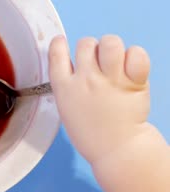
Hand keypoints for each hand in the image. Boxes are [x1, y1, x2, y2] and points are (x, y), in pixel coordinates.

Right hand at [49, 35, 150, 163]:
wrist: (116, 149)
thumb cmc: (90, 131)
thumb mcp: (66, 107)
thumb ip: (68, 84)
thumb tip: (73, 62)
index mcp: (64, 87)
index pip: (56, 54)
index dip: (59, 44)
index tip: (62, 43)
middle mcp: (85, 80)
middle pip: (85, 43)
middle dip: (92, 49)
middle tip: (98, 63)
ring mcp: (110, 80)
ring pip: (110, 42)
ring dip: (112, 48)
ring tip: (115, 62)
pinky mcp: (133, 83)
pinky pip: (136, 53)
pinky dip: (135, 56)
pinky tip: (131, 68)